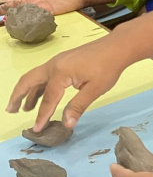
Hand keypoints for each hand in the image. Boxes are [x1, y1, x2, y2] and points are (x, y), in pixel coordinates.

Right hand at [6, 35, 126, 129]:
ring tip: (24, 108)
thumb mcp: (94, 90)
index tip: (36, 130)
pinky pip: (44, 75)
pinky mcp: (63, 61)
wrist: (117, 47)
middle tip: (11, 111)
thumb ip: (78, 106)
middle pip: (28, 81)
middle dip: (18, 97)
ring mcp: (57, 61)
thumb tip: (66, 124)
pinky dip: (38, 86)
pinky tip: (41, 95)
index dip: (42, 116)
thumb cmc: (108, 67)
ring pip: (35, 77)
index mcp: (60, 72)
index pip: (48, 99)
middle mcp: (53, 65)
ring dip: (27, 92)